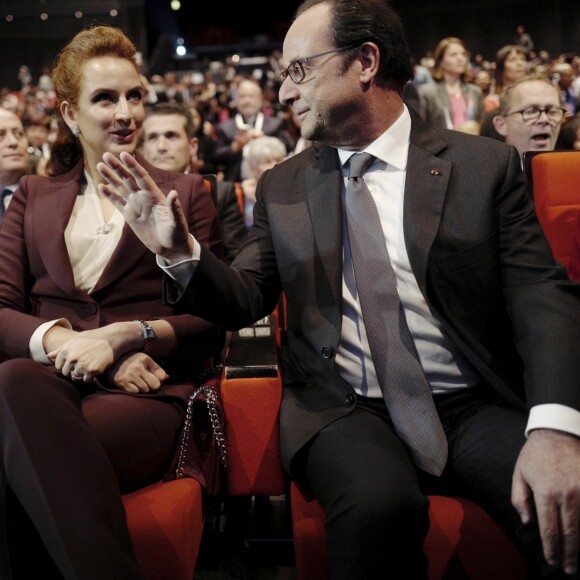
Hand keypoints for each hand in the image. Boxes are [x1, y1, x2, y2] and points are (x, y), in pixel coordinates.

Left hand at [47, 323, 142, 381]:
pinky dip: (90, 377)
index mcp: (66, 350)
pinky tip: (95, 369)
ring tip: (90, 365)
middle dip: (74, 370)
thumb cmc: (94, 338)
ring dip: (82, 374)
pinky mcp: (92, 370)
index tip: (75, 361)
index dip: (66, 364)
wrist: (113, 338)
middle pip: (66, 373)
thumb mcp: (76, 339)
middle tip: (84, 364)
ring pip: (76, 377)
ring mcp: (82, 365)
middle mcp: (72, 358)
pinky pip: (86, 380)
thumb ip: (61, 349)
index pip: (58, 365)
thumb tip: (49, 356)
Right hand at [97, 151, 192, 263]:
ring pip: (121, 187)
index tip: (124, 154)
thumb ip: (175, 208)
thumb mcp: (177, 222)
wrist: (171, 248)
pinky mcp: (130, 215)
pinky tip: (101, 186)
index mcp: (155, 195)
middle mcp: (144, 197)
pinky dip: (110, 195)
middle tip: (106, 154)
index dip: (133, 166)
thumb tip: (174, 193)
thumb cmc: (177, 233)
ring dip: (111, 177)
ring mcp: (136, 205)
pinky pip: (118, 202)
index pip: (142, 177)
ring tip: (100, 165)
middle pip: (129, 178)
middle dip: (118, 167)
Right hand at [103, 351, 168, 393]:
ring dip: (142, 389)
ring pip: (145, 390)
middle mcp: (138, 367)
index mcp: (146, 360)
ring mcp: (129, 375)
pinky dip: (134, 391)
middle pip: (155, 386)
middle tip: (145, 383)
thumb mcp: (144, 360)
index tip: (153, 379)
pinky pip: (135, 392)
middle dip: (152, 386)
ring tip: (136, 383)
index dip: (159, 380)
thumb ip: (156, 370)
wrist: (108, 359)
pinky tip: (130, 385)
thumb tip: (167, 378)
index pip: (162, 376)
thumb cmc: (130, 360)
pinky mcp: (121, 382)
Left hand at [512, 428, 579, 573]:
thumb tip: (527, 521)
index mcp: (545, 492)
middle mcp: (567, 495)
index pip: (549, 529)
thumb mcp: (519, 473)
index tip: (553, 561)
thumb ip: (519, 498)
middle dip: (570, 554)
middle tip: (570, 570)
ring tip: (579, 559)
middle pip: (570, 532)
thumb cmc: (535, 454)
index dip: (551, 548)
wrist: (557, 432)